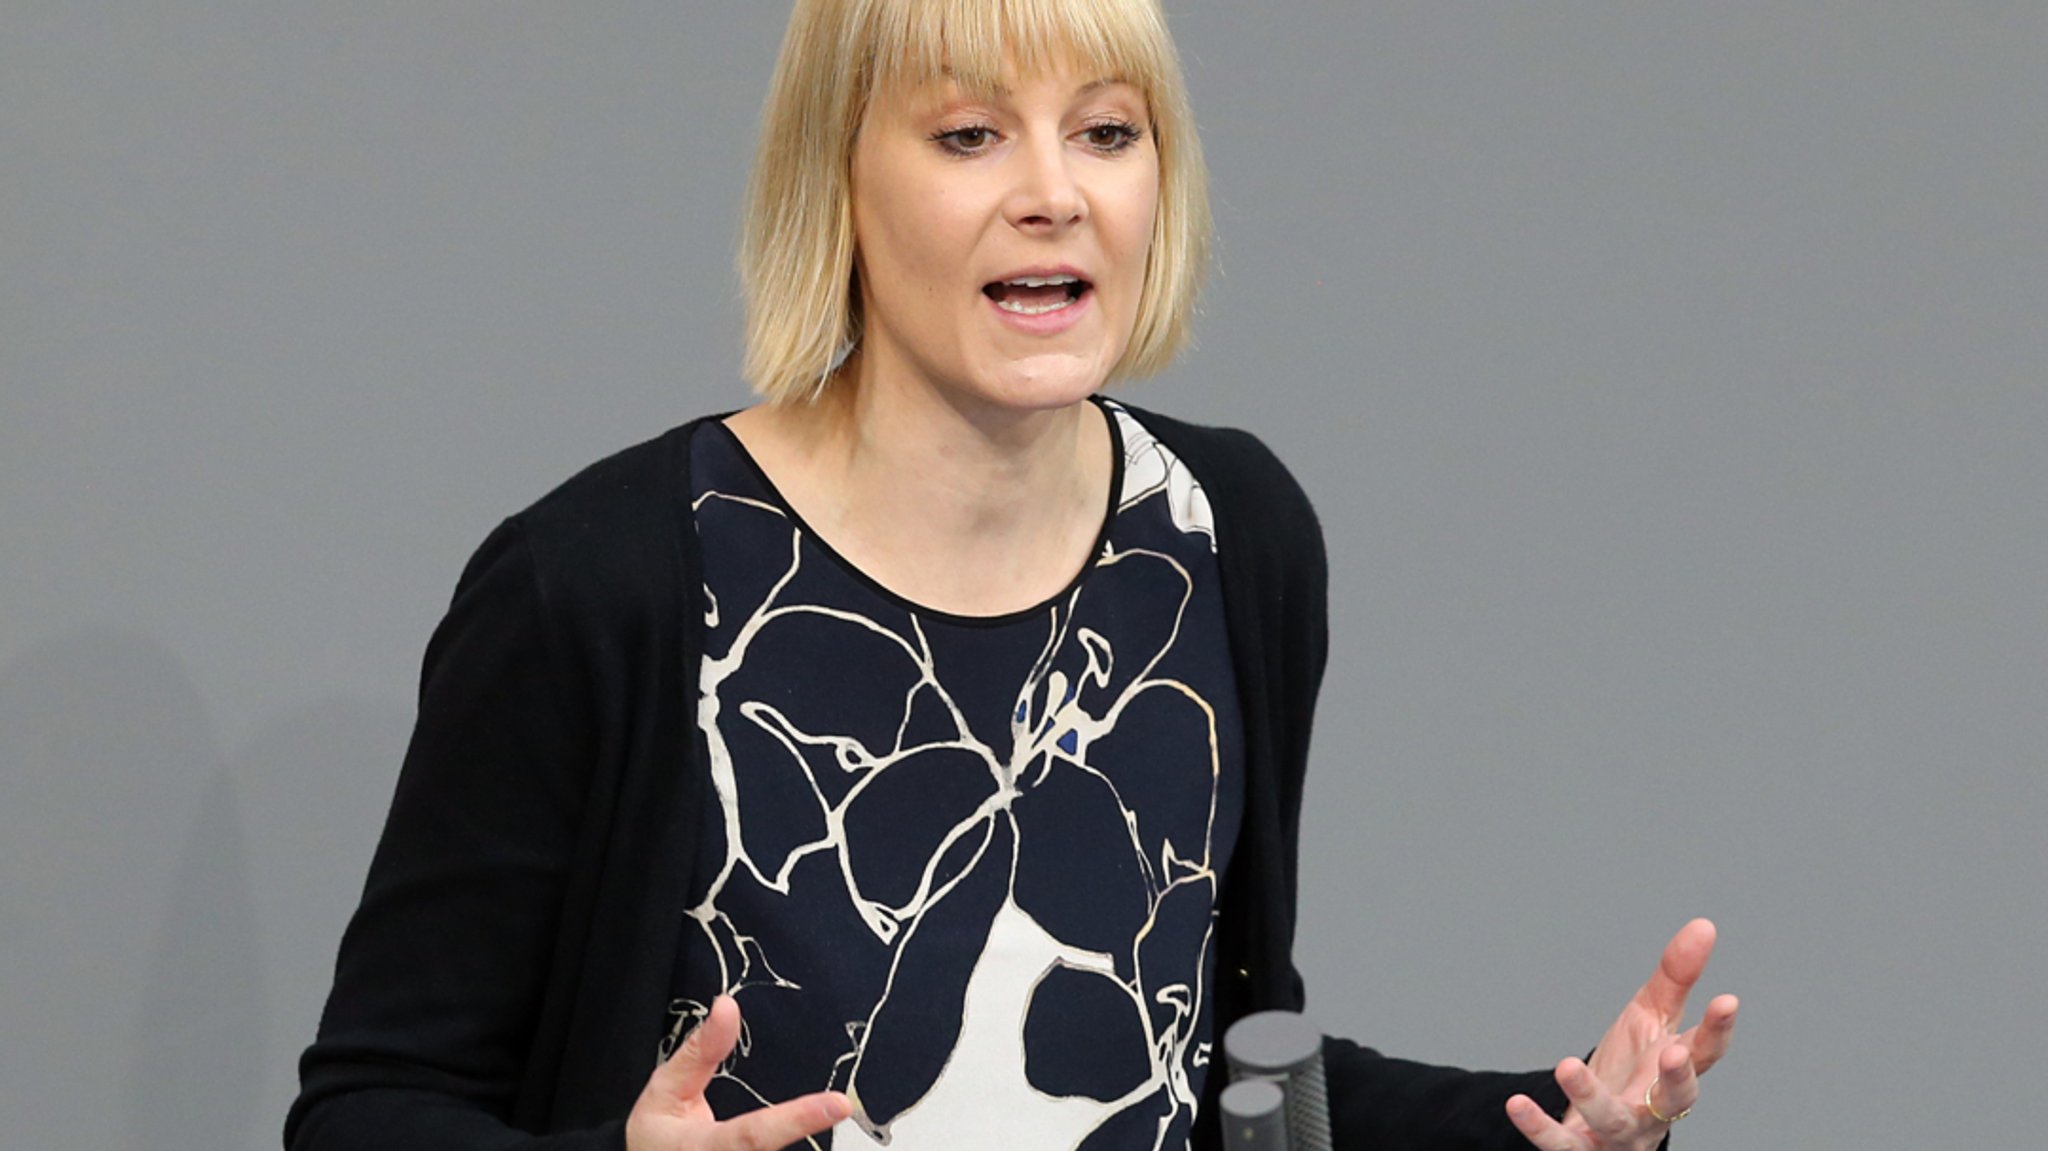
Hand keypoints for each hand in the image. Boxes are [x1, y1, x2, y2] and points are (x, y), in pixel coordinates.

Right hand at [626, 995, 851, 1150]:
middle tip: (837, 1107)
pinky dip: (788, 1141)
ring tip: (817, 1116)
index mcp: (701, 1149)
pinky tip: (803, 1123)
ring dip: (799, 1133)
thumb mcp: (666, 1089)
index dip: (798, 1120)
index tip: (839, 1104)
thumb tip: (727, 1005)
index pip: (754, 1135)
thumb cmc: (655, 1135)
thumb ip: (699, 1052)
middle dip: (804, 1126)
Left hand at [1505, 918, 1738, 1150]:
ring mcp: (1620, 1133)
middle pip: (1675, 1099)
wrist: (1599, 1126)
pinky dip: (1538, 1127)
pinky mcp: (1582, 1150)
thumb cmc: (1633, 1070)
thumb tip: (1704, 924)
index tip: (1728, 999)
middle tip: (1672, 1053)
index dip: (1718, 1029)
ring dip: (1592, 1097)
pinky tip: (1516, 1104)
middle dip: (1677, 1078)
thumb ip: (1675, 977)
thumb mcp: (1651, 1018)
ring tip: (1568, 1066)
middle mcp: (1655, 1109)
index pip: (1705, 1052)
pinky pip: (1560, 1146)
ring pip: (1613, 1121)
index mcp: (1674, 1071)